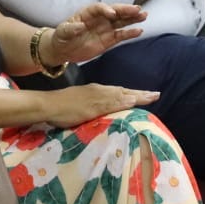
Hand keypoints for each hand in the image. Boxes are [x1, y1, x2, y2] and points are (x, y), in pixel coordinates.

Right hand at [34, 84, 160, 128]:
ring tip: (151, 97)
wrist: (48, 104)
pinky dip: (122, 101)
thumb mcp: (80, 103)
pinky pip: (111, 103)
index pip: (118, 92)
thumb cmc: (60, 106)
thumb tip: (101, 112)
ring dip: (137, 96)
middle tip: (156, 94)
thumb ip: (92, 106)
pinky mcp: (93, 106)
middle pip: (123, 92)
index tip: (145, 94)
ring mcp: (96, 97)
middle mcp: (99, 91)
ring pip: (121, 96)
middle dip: (140, 94)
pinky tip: (131, 101)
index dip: (132, 93)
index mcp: (96, 91)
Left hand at [46, 3, 146, 63]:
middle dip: (125, 10)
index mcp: (87, 13)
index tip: (112, 14)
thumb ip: (70, 29)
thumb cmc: (62, 37)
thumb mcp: (62, 32)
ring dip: (132, 18)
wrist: (64, 50)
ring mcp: (105, 28)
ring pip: (121, 21)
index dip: (106, 9)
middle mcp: (99, 18)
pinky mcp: (109, 39)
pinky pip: (121, 35)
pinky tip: (139, 31)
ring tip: (144, 15)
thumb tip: (79, 26)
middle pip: (114, 12)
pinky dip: (130, 33)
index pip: (99, 8)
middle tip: (137, 9)